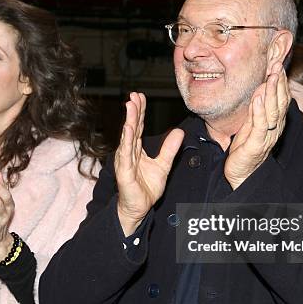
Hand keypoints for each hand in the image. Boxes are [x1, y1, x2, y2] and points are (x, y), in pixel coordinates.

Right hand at [115, 92, 183, 235]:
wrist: (138, 208)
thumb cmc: (146, 188)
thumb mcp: (163, 165)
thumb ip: (170, 149)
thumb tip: (179, 132)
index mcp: (137, 150)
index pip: (139, 126)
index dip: (140, 111)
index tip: (140, 96)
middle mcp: (129, 152)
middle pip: (132, 127)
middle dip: (133, 111)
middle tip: (134, 95)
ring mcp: (125, 161)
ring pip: (127, 137)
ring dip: (129, 120)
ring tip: (130, 106)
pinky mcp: (124, 171)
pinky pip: (126, 153)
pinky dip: (127, 140)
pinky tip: (128, 128)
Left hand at [224, 62, 289, 189]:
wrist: (241, 174)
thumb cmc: (246, 149)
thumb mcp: (252, 123)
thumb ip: (257, 107)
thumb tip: (261, 87)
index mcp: (274, 122)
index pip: (281, 98)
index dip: (280, 81)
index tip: (278, 63)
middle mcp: (275, 128)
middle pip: (280, 101)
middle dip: (279, 82)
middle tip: (278, 63)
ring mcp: (267, 136)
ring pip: (273, 111)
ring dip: (272, 92)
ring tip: (271, 76)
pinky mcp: (257, 144)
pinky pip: (260, 125)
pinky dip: (259, 111)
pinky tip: (258, 98)